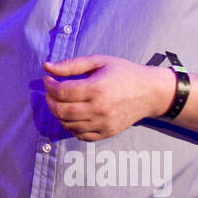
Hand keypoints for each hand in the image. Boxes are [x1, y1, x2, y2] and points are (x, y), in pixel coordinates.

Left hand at [41, 55, 173, 141]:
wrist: (150, 92)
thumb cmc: (124, 73)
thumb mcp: (99, 61)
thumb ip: (71, 65)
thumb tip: (47, 67)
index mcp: (98, 89)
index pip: (62, 92)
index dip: (49, 85)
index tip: (47, 79)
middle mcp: (100, 109)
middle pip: (61, 111)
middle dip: (50, 100)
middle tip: (51, 91)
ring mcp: (104, 124)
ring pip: (68, 125)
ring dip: (58, 113)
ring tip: (60, 101)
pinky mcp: (107, 133)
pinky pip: (80, 135)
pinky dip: (70, 126)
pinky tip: (72, 114)